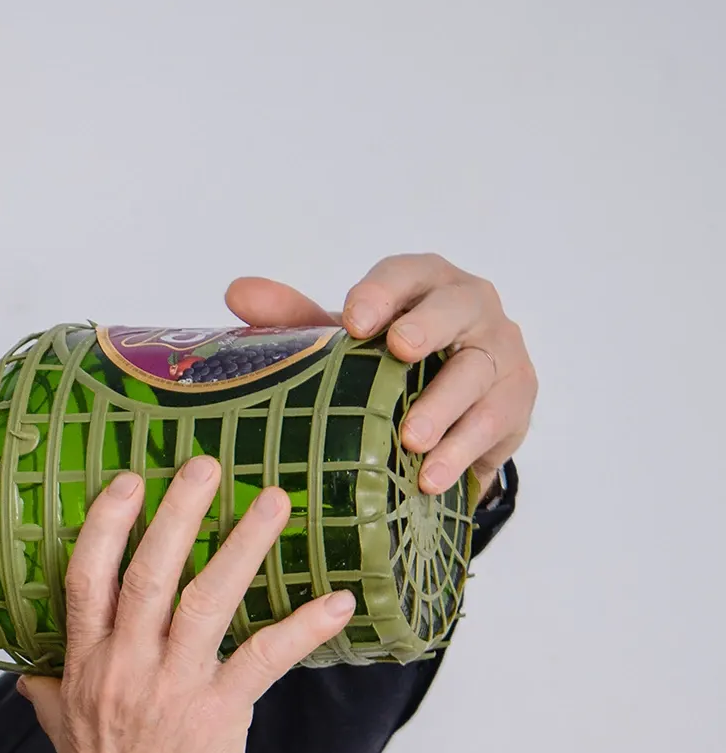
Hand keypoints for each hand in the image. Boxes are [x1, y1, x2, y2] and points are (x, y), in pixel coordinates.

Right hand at [20, 460, 354, 752]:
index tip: (129, 481)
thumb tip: (28, 672)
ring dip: (244, 545)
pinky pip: (265, 657)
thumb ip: (50, 692)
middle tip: (207, 464)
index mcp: (88, 664)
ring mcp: (173, 688)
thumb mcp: (59, 733)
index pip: (87, 577)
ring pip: (207, 599)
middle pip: (150, 571)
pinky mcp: (217, 715)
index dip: (107, 524)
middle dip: (179, 512)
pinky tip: (337, 603)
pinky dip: (304, 626)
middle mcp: (128, 666)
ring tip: (274, 502)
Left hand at [225, 256, 535, 493]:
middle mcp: (471, 307)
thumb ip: (297, 321)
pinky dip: (460, 451)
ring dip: (443, 406)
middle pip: (457, 307)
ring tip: (412, 440)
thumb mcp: (345, 346)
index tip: (355, 319)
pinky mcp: (516, 400)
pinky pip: (492, 422)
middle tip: (400, 350)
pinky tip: (431, 478)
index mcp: (426, 284)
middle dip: (428, 326)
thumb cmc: (391, 371)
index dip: (384, 291)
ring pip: (476, 370)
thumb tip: (235, 291)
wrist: (452, 420)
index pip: (409, 273)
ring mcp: (499, 352)